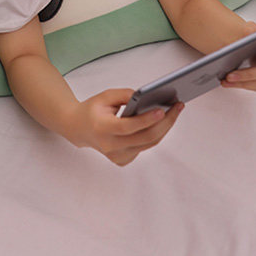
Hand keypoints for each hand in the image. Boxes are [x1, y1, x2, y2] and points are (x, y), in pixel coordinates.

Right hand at [68, 88, 183, 166]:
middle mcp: (109, 146)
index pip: (128, 127)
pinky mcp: (122, 160)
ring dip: (164, 128)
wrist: (78, 128)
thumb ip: (126, 95)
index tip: (163, 109)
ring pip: (148, 143)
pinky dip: (154, 134)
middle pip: (144, 137)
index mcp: (102, 128)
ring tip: (174, 111)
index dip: (146, 119)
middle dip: (165, 122)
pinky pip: (144, 147)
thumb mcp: (105, 96)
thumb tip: (149, 97)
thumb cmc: (93, 110)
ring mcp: (116, 156)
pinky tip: (161, 121)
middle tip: (177, 107)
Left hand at [221, 21, 255, 93]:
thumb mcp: (251, 31)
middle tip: (230, 75)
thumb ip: (253, 31)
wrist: (255, 52)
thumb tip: (251, 35)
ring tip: (227, 80)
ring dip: (246, 83)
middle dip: (251, 73)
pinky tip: (234, 84)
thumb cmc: (255, 41)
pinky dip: (249, 87)